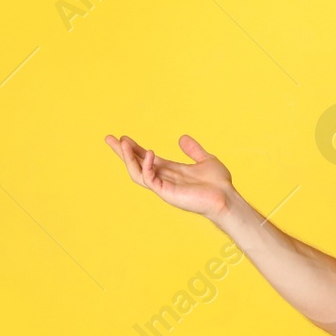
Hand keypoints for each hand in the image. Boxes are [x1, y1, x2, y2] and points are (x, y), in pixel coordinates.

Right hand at [105, 133, 235, 218]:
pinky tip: (148, 152)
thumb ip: (193, 150)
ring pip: (137, 173)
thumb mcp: (205, 160)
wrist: (226, 198)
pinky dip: (146, 166)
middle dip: (122, 152)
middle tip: (109, 138)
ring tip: (121, 143)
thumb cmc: (218, 184)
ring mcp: (163, 187)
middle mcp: (164, 179)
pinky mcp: (166, 192)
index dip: (135, 148)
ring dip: (128, 158)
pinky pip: (150, 179)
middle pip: (136, 164)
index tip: (123, 137)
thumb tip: (182, 137)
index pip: (147, 158)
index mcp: (170, 171)